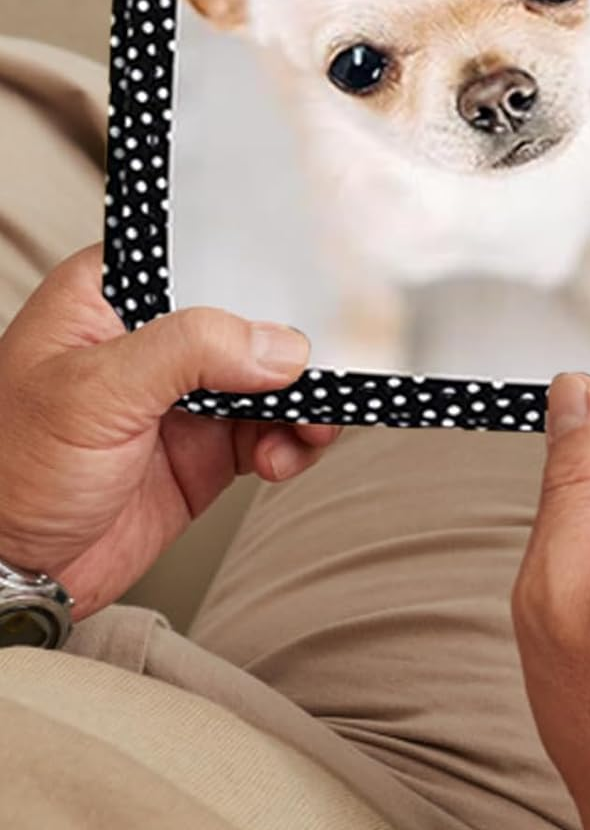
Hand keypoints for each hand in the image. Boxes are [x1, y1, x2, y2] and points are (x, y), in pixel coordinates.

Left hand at [0, 244, 340, 619]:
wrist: (16, 571)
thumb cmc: (11, 473)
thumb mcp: (93, 394)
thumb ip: (187, 353)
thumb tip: (278, 345)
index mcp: (111, 297)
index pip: (201, 258)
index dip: (258, 275)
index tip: (303, 301)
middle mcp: (154, 340)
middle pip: (252, 322)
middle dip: (296, 352)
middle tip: (318, 379)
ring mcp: (186, 395)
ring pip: (275, 380)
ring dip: (305, 405)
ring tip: (306, 429)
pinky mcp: (210, 447)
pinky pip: (276, 431)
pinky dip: (293, 445)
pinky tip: (277, 459)